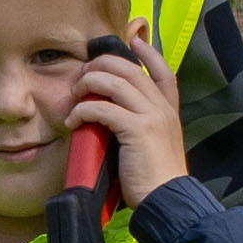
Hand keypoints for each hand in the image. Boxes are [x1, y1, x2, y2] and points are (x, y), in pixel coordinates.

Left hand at [75, 34, 194, 207]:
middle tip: (83, 76)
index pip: (163, 71)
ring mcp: (152, 116)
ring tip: (75, 95)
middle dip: (101, 66)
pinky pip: (103, 108)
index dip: (148, 53)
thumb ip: (142, 125)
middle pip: (129, 69)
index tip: (132, 41)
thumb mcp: (155, 145)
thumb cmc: (156, 179)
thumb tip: (113, 115)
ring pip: (114, 82)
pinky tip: (73, 121)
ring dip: (88, 83)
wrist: (167, 200)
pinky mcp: (137, 130)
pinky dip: (83, 111)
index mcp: (169, 111)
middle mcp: (162, 108)